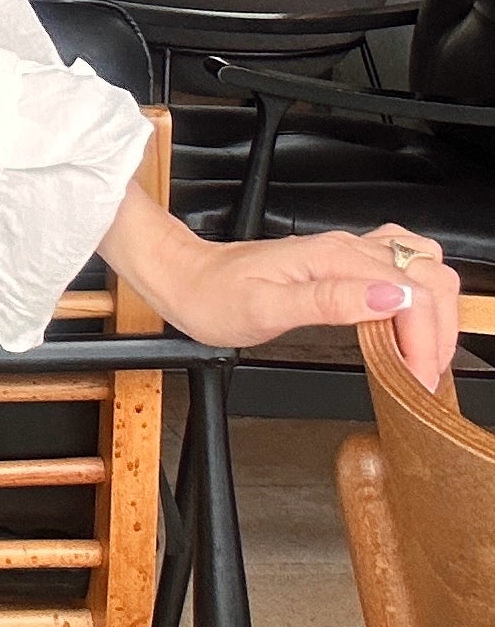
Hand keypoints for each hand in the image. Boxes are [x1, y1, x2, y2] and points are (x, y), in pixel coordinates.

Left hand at [103, 183, 460, 393]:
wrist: (185, 278)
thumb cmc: (214, 296)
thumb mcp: (265, 308)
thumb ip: (330, 302)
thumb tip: (387, 300)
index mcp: (333, 258)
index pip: (411, 292)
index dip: (426, 339)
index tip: (419, 377)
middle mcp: (346, 248)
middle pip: (429, 275)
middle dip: (440, 327)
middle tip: (424, 373)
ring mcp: (345, 252)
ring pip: (422, 265)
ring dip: (435, 309)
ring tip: (422, 353)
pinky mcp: (340, 261)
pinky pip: (400, 266)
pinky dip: (418, 295)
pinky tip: (406, 324)